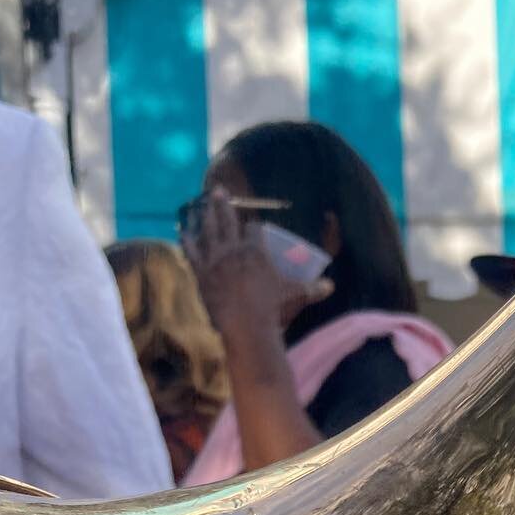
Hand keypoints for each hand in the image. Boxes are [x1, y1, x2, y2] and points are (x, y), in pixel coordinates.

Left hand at [182, 192, 330, 346]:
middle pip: (227, 220)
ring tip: (201, 202)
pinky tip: (183, 231)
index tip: (253, 224)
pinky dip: (187, 241)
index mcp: (255, 250)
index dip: (254, 225)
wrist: (246, 325)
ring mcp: (215, 259)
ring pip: (208, 230)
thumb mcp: (295, 295)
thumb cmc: (272, 307)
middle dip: (224, 204)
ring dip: (205, 215)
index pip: (254, 229)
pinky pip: (191, 252)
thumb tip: (331, 286)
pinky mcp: (201, 273)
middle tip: (218, 189)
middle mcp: (233, 248)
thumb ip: (313, 288)